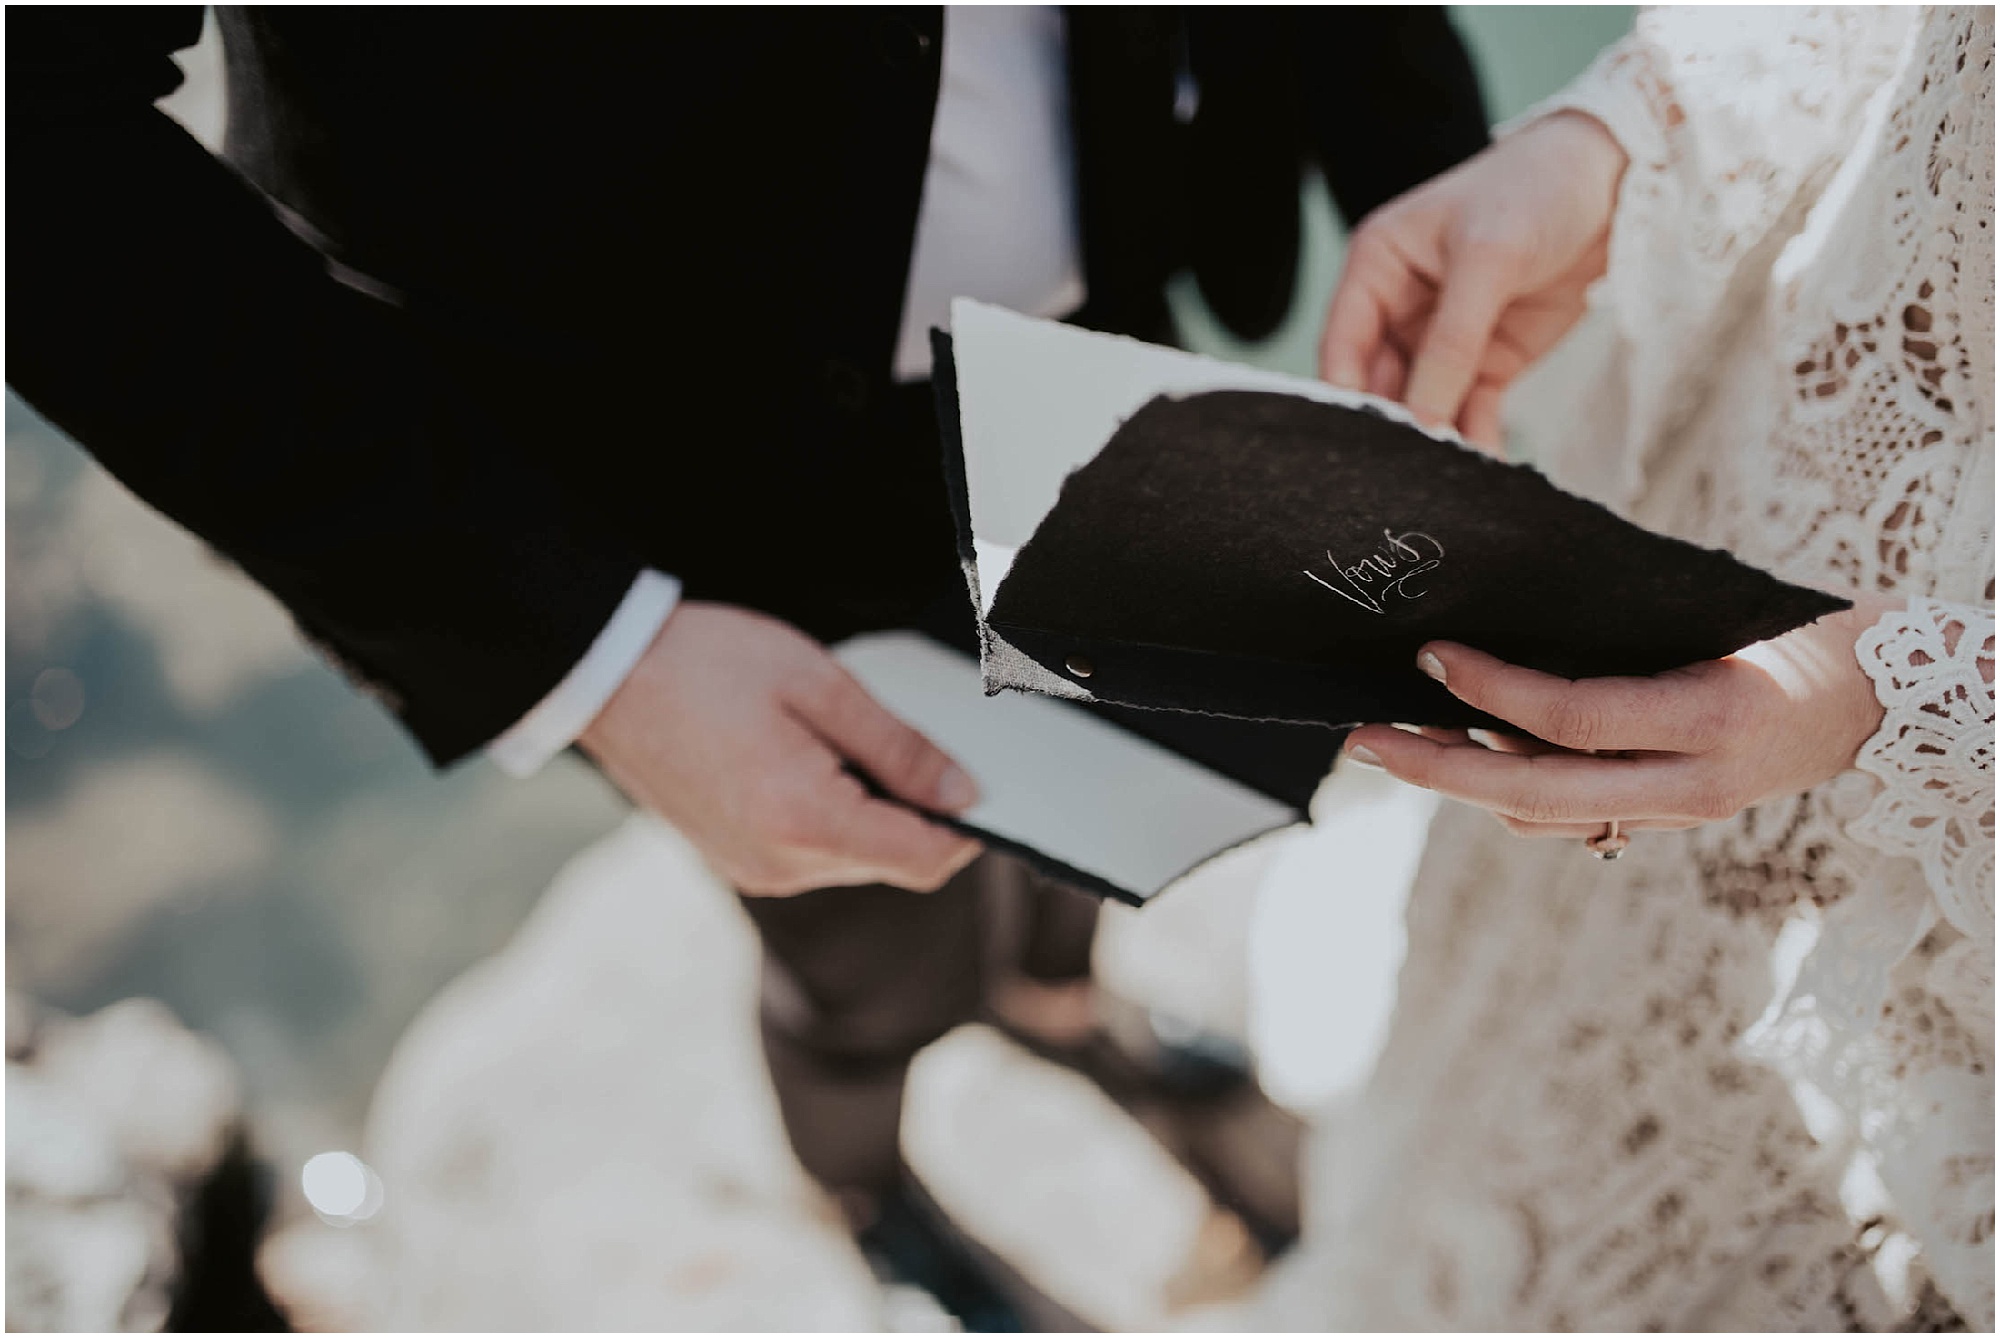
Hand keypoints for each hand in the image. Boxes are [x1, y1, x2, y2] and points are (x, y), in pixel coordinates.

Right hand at [579, 601, 982, 894]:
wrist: (607, 675)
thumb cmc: (704, 664)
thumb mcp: (820, 685)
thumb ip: (900, 747)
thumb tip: (962, 793)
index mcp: (804, 821)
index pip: (923, 858)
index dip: (968, 829)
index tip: (984, 787)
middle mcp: (780, 866)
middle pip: (893, 862)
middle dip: (916, 811)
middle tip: (895, 736)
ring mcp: (754, 871)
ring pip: (855, 859)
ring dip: (870, 810)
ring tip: (831, 739)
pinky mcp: (737, 863)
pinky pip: (813, 854)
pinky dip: (832, 816)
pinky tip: (805, 761)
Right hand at [1319, 111, 1628, 450]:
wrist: (1617, 179)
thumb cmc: (1537, 189)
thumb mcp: (1489, 259)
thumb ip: (1450, 343)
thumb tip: (1419, 419)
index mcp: (1379, 265)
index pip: (1344, 342)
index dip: (1345, 393)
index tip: (1356, 443)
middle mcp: (1401, 306)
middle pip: (1379, 382)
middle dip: (1392, 425)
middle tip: (1403, 473)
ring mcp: (1445, 338)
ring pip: (1424, 404)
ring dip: (1434, 440)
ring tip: (1444, 480)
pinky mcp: (1489, 360)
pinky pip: (1470, 410)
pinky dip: (1475, 440)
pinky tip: (1481, 470)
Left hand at [1342, 599, 1895, 838]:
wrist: (1893, 702)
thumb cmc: (1808, 636)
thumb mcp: (1734, 619)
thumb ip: (1635, 637)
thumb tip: (1517, 629)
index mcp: (1713, 723)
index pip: (1577, 719)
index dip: (1494, 692)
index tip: (1429, 657)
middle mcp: (1693, 786)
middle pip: (1537, 792)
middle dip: (1439, 769)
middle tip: (1364, 741)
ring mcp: (1681, 814)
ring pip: (1545, 815)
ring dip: (1463, 782)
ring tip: (1397, 744)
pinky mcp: (1670, 819)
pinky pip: (1570, 816)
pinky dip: (1510, 791)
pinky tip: (1466, 755)